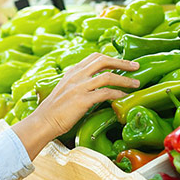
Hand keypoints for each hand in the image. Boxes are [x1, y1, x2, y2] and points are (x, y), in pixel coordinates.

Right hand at [12, 53, 139, 159]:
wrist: (43, 122)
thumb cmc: (54, 110)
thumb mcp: (64, 90)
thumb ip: (78, 83)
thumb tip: (95, 85)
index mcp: (72, 72)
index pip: (94, 57)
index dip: (111, 58)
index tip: (122, 62)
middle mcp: (76, 76)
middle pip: (103, 61)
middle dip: (122, 62)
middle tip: (135, 66)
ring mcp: (79, 87)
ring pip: (108, 76)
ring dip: (125, 79)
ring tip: (136, 84)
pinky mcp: (82, 100)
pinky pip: (106, 93)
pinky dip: (118, 94)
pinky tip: (124, 97)